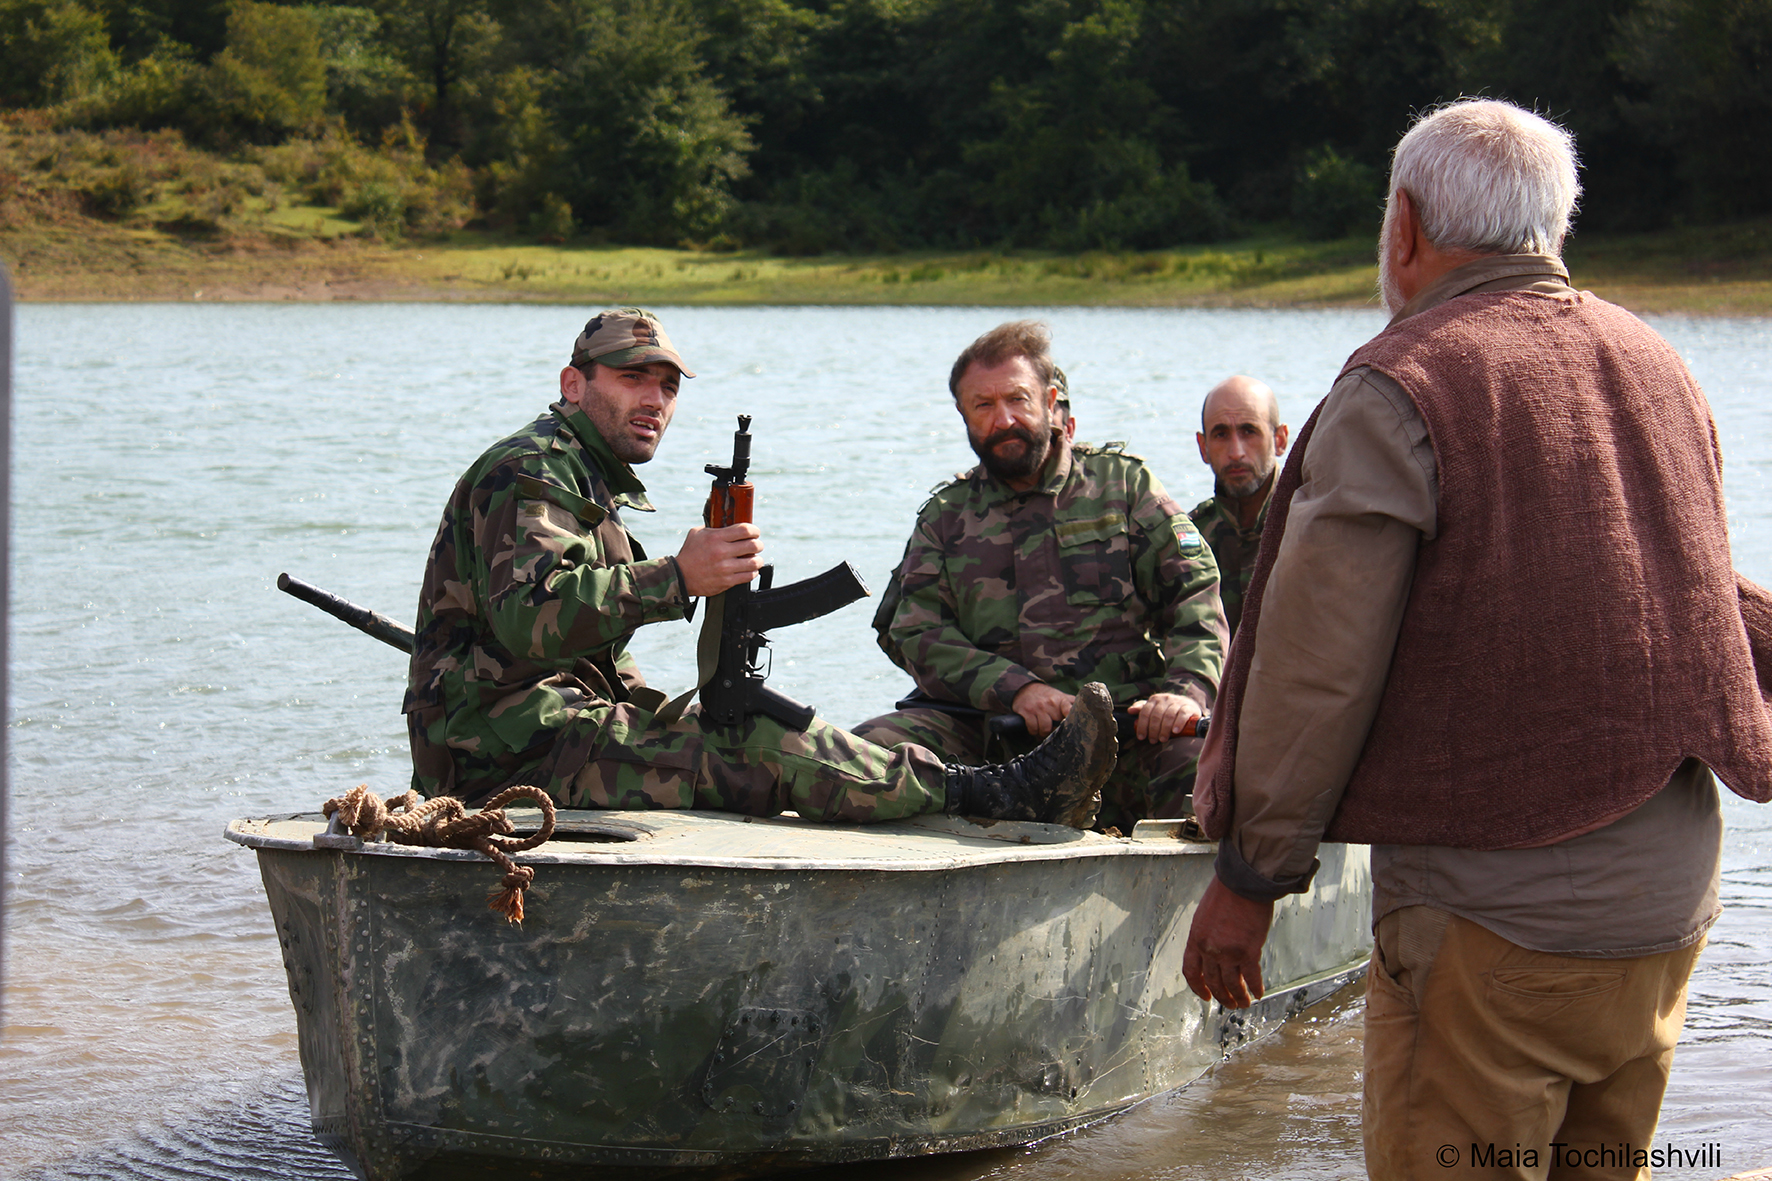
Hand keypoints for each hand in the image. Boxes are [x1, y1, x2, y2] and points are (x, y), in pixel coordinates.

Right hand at [676, 524, 763, 597]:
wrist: (680, 576)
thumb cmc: (689, 553)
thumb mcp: (697, 533)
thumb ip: (714, 528)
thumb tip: (730, 524)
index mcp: (716, 538)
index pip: (745, 530)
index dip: (754, 530)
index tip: (755, 532)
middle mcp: (721, 552)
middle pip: (753, 545)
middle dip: (758, 544)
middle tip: (756, 545)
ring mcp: (725, 568)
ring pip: (754, 562)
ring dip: (757, 560)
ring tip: (754, 559)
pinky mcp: (727, 581)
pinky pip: (748, 576)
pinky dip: (752, 572)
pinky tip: (748, 569)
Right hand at [1012, 682, 1074, 738]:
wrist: (1026, 688)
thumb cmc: (1046, 695)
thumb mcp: (1060, 696)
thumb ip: (1071, 704)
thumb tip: (1084, 712)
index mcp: (1061, 700)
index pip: (1069, 709)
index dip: (1070, 718)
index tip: (1070, 726)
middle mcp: (1050, 703)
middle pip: (1056, 725)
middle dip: (1054, 731)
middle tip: (1052, 732)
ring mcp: (1038, 708)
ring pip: (1044, 729)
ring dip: (1043, 734)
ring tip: (1042, 732)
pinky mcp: (1027, 712)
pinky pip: (1033, 729)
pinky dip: (1034, 732)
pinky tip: (1035, 729)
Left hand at [1126, 692, 1201, 742]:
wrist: (1189, 705)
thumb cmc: (1168, 709)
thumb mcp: (1154, 707)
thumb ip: (1142, 708)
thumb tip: (1130, 711)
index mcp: (1155, 699)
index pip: (1145, 712)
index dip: (1142, 725)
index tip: (1141, 737)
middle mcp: (1166, 699)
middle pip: (1156, 715)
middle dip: (1153, 730)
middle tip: (1153, 741)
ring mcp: (1178, 702)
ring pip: (1169, 716)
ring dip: (1164, 729)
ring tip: (1163, 739)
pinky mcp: (1189, 707)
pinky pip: (1183, 714)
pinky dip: (1178, 723)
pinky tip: (1175, 731)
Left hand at [1182, 876, 1273, 1008]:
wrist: (1243, 882)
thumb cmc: (1226, 893)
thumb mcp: (1205, 915)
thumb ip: (1206, 936)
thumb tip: (1213, 951)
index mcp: (1196, 939)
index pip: (1191, 971)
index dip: (1198, 987)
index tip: (1205, 996)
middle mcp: (1210, 949)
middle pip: (1213, 982)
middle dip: (1221, 996)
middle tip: (1229, 1003)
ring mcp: (1229, 952)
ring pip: (1232, 984)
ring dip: (1239, 997)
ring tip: (1244, 1004)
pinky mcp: (1249, 951)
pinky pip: (1252, 977)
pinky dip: (1255, 988)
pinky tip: (1259, 993)